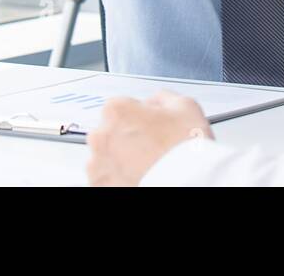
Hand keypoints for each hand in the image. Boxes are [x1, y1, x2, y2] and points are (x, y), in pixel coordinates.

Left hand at [86, 91, 212, 185]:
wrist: (184, 182)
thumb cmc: (183, 149)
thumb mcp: (185, 106)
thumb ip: (163, 98)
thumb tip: (156, 102)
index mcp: (117, 110)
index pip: (124, 106)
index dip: (141, 114)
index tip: (153, 124)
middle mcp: (101, 135)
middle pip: (112, 130)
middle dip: (129, 136)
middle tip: (153, 146)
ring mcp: (98, 164)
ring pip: (108, 156)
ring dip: (122, 158)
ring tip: (148, 165)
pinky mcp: (100, 185)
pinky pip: (108, 177)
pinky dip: (119, 177)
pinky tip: (140, 176)